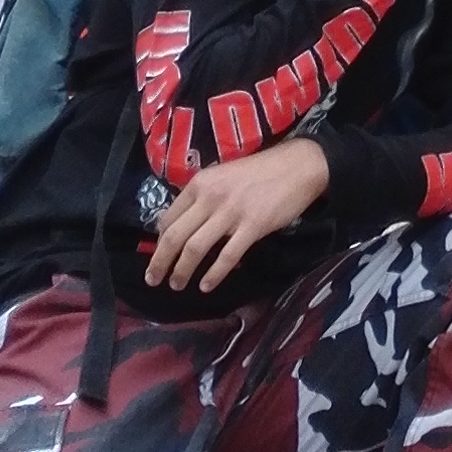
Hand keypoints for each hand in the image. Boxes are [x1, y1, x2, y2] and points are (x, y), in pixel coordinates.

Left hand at [144, 135, 331, 295]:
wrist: (298, 165)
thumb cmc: (260, 171)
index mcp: (200, 183)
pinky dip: (213, 275)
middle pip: (175, 236)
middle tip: (153, 280)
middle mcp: (210, 196)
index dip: (159, 242)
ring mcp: (231, 212)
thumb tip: (185, 225)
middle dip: (160, 262)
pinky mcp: (252, 226)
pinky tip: (206, 286)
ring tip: (177, 286)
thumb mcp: (223, 176)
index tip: (158, 257)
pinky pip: (226, 256)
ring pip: (195, 248)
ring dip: (182, 272)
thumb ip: (203, 197)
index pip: (169, 218)